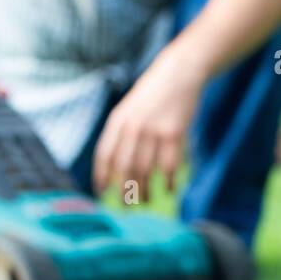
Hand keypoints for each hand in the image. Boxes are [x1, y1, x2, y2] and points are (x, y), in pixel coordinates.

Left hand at [93, 50, 201, 203]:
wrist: (179, 73)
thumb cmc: (151, 96)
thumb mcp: (128, 110)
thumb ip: (120, 134)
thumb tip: (113, 169)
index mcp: (117, 122)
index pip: (104, 156)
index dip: (101, 177)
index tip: (101, 193)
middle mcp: (132, 127)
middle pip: (123, 168)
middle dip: (123, 191)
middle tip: (125, 206)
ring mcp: (153, 130)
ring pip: (145, 170)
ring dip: (144, 190)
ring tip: (143, 201)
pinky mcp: (173, 133)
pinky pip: (169, 165)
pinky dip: (169, 181)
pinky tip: (170, 190)